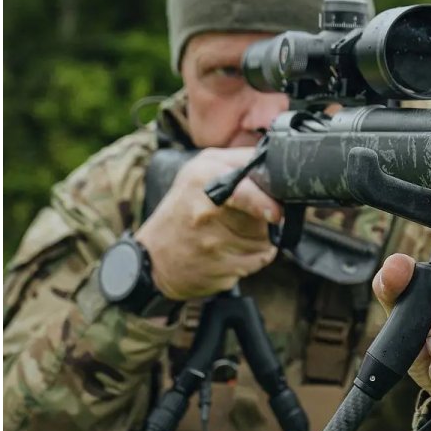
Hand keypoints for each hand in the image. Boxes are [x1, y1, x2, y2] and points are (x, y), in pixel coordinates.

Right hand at [135, 148, 281, 298]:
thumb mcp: (202, 170)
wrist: (153, 257)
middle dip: (265, 217)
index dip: (265, 202)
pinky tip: (231, 252)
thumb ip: (239, 163)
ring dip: (260, 239)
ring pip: (265, 240)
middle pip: (265, 216)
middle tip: (244, 216)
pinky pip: (257, 261)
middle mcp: (206, 209)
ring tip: (232, 234)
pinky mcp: (220, 267)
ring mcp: (212, 242)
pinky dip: (253, 257)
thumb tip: (277, 165)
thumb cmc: (183, 209)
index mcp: (204, 177)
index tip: (275, 213)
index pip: (246, 189)